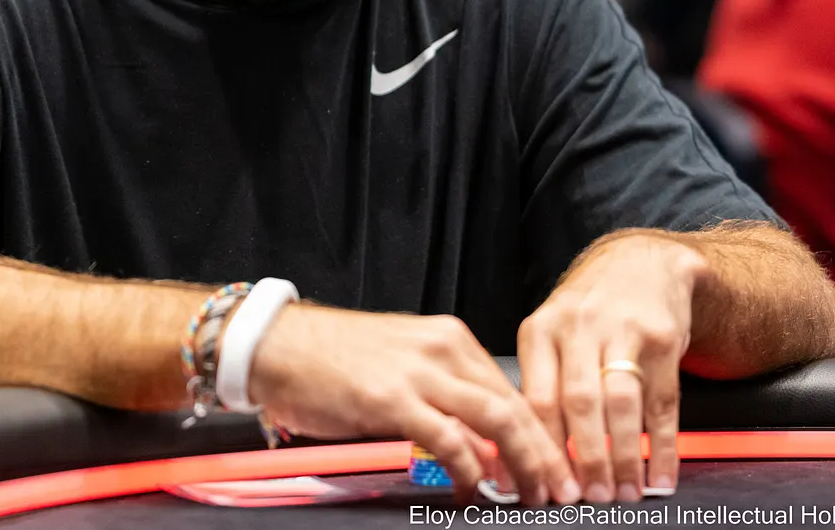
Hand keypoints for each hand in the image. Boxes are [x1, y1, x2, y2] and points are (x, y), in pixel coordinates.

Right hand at [250, 304, 580, 505]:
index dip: (541, 434)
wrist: (275, 343)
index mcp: (448, 339)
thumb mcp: (400, 362)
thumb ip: (442, 392)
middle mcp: (441, 349)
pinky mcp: (391, 399)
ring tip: (530, 496)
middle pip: (515, 406)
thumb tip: (479, 439)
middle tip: (559, 491)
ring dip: (523, 465)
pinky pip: (449, 440)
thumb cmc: (329, 357)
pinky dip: (469, 471)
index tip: (555, 465)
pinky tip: (471, 490)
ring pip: (496, 420)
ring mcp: (418, 373)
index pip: (513, 389)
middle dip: (545, 455)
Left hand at [518, 232, 708, 503]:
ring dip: (625, 456)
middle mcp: (578, 327)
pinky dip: (663, 446)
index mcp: (541, 330)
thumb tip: (526, 449)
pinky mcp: (663, 339)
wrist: (642, 263)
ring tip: (624, 493)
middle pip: (580, 402)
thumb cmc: (588, 311)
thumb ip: (541, 382)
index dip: (542, 447)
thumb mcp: (552, 332)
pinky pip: (664, 402)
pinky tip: (660, 475)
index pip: (536, 397)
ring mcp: (623, 330)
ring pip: (622, 403)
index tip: (546, 485)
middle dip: (586, 458)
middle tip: (589, 498)